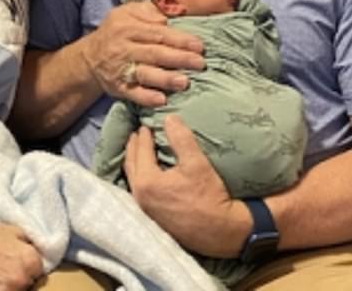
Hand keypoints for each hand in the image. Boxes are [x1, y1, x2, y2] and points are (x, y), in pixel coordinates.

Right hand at [82, 2, 203, 106]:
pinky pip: (133, 93)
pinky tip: (161, 100)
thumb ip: (147, 12)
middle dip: (179, 59)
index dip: (179, 40)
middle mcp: (123, 48)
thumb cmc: (116, 31)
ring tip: (184, 82)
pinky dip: (147, 98)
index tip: (199, 45)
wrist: (89, 57)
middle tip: (199, 63)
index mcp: (127, 28)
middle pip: (154, 53)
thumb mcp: (126, 12)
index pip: (157, 33)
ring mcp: (120, 69)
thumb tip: (166, 19)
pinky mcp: (118, 87)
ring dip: (165, 79)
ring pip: (145, 74)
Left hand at [124, 114, 248, 257]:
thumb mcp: (196, 163)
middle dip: (133, 146)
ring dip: (135, 161)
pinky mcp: (152, 216)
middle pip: (131, 164)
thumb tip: (169, 118)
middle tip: (137, 133)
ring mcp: (145, 208)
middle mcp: (140, 196)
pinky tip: (147, 172)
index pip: (141, 150)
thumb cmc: (209, 197)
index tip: (145, 123)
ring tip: (140, 148)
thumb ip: (181, 138)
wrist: (221, 233)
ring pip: (133, 178)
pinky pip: (138, 190)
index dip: (143, 135)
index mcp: (147, 181)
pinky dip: (139, 175)